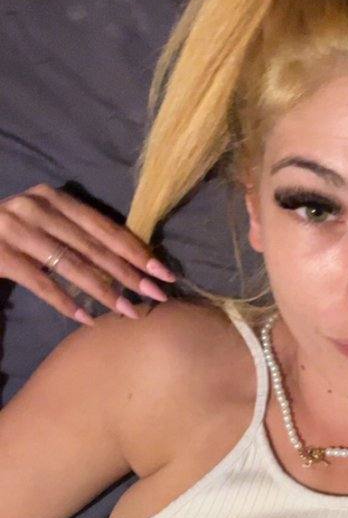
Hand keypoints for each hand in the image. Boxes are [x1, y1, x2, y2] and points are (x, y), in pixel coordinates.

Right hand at [0, 183, 175, 324]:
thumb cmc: (12, 234)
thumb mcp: (45, 224)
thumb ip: (78, 234)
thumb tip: (132, 260)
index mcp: (54, 198)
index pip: (104, 226)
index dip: (136, 250)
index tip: (163, 271)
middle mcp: (36, 208)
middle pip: (93, 247)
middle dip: (129, 274)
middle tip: (157, 295)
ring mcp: (15, 230)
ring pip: (71, 265)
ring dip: (104, 292)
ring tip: (129, 311)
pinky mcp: (0, 255)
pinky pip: (40, 283)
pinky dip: (65, 302)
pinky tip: (86, 319)